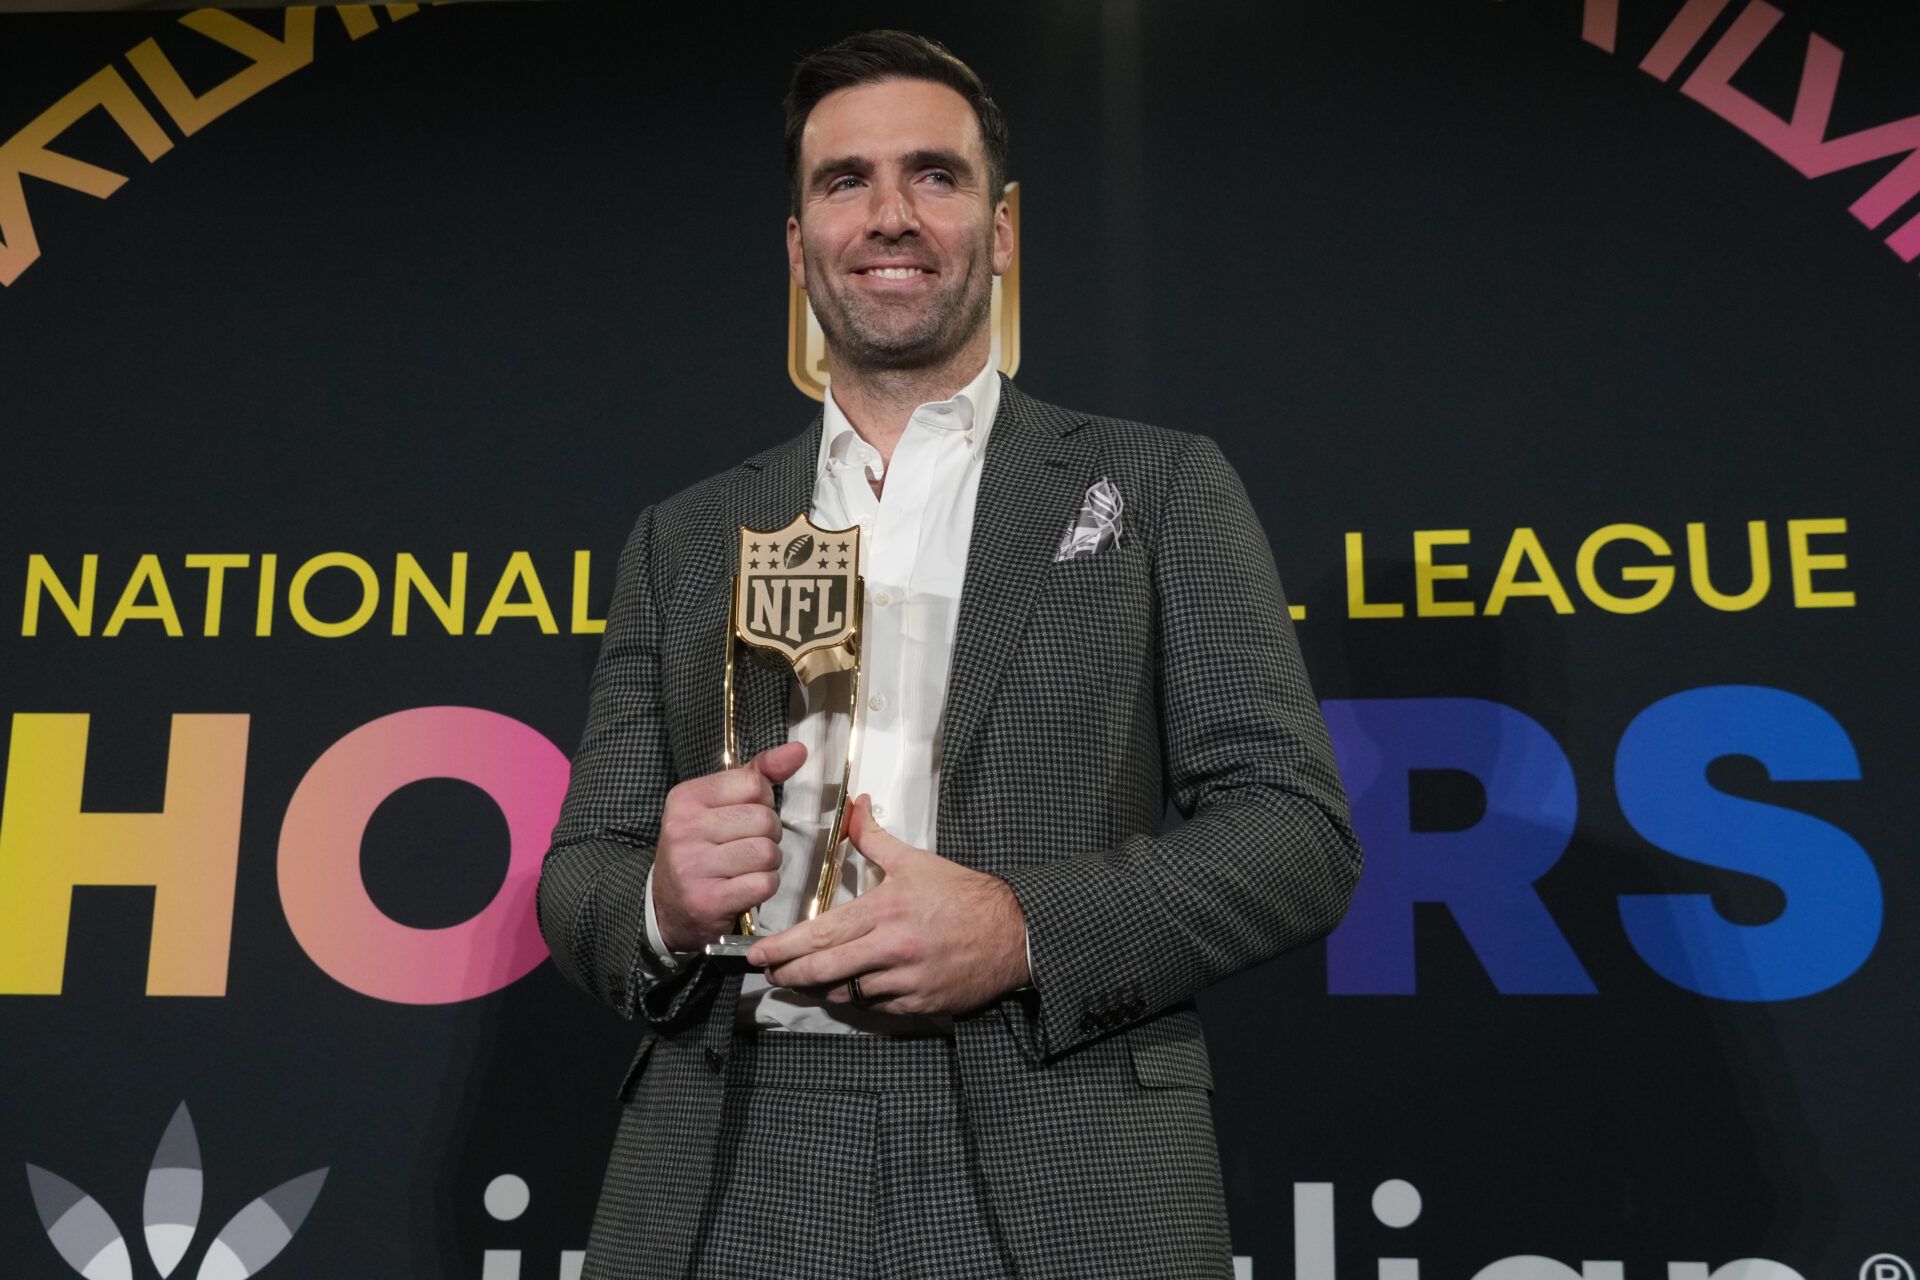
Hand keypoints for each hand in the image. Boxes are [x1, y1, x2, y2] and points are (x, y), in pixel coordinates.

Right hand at [651, 741, 805, 952]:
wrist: (668, 906)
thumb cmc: (702, 849)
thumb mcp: (719, 806)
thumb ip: (758, 775)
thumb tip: (798, 751)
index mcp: (686, 798)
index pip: (754, 784)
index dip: (763, 802)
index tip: (744, 816)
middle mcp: (684, 829)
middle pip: (764, 819)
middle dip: (768, 835)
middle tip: (747, 846)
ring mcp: (693, 866)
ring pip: (767, 852)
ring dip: (768, 863)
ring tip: (747, 867)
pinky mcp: (707, 900)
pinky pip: (764, 883)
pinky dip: (765, 886)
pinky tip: (745, 887)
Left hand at [748, 795, 1030, 1015]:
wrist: (1013, 931)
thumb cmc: (963, 895)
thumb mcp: (915, 860)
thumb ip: (874, 838)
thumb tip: (854, 806)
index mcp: (885, 910)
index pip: (821, 934)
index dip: (784, 947)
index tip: (759, 953)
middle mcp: (892, 948)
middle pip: (825, 970)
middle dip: (790, 974)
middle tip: (768, 973)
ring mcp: (906, 980)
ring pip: (847, 992)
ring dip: (821, 988)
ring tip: (803, 980)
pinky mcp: (920, 1003)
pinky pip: (876, 1007)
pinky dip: (858, 998)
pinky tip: (847, 989)